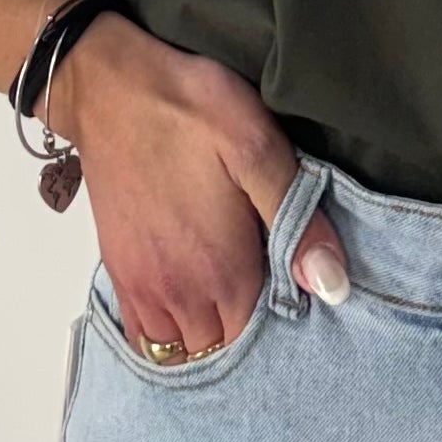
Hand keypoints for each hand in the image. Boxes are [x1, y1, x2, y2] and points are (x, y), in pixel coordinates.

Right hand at [47, 14, 350, 355]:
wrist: (109, 88)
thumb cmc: (188, 109)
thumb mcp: (257, 146)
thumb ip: (296, 218)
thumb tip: (331, 284)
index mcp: (223, 270)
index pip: (261, 335)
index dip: (282, 319)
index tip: (291, 289)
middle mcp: (179, 294)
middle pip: (221, 351)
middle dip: (246, 335)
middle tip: (264, 291)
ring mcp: (143, 287)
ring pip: (180, 353)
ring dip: (206, 340)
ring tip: (228, 302)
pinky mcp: (119, 272)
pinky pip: (142, 338)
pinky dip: (166, 338)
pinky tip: (187, 308)